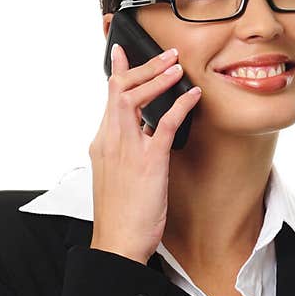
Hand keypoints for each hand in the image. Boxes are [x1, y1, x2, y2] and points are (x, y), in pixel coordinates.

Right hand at [87, 43, 201, 263]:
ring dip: (157, 78)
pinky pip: (165, 124)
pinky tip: (193, 95)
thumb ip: (125, 152)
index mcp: (101, 144)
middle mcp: (110, 141)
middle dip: (143, 66)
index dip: (117, 73)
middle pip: (120, 89)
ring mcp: (127, 150)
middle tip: (164, 53)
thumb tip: (144, 135)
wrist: (117, 243)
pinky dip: (180, 105)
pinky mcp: (149, 162)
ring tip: (176, 65)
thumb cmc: (119, 215)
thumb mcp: (116, 177)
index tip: (121, 53)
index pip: (108, 98)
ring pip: (136, 98)